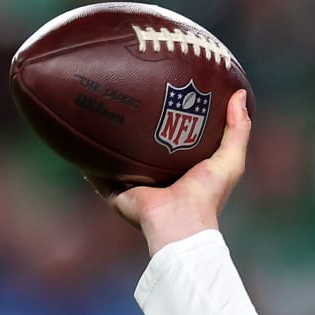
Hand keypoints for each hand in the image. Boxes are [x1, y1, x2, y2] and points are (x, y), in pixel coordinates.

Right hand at [88, 90, 250, 255]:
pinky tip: (75, 139)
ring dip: (107, 141)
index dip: (172, 120)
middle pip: (142, 148)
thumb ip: (238, 129)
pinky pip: (95, 174)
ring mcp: (133, 186)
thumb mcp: (230, 160)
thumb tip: (240, 93)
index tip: (167, 94)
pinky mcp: (114, 193)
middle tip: (128, 97)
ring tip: (99, 111)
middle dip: (135, 128)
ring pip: (116, 158)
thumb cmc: (206, 194)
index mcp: (181, 171)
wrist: (179, 221)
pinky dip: (85, 160)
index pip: (174, 141)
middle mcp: (156, 178)